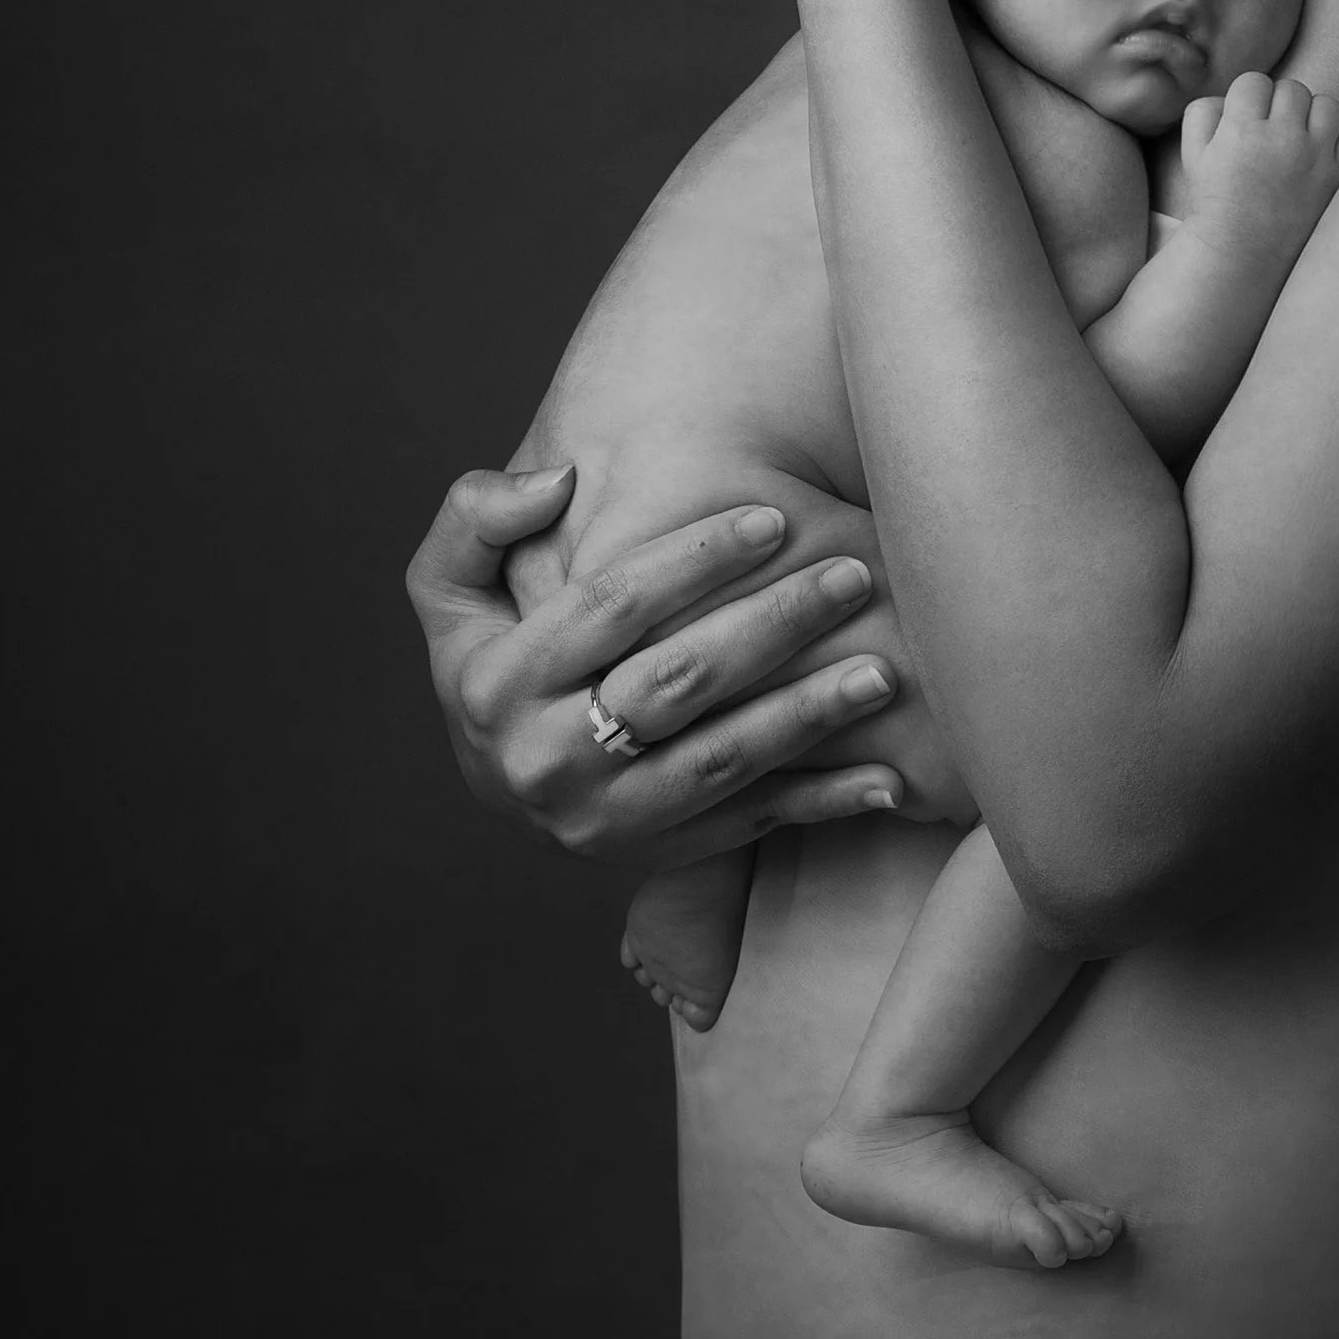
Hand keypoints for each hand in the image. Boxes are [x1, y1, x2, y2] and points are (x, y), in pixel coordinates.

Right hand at [408, 465, 912, 865]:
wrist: (498, 789)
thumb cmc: (492, 661)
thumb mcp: (449, 591)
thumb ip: (476, 521)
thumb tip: (556, 482)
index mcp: (498, 682)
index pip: (609, 607)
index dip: (694, 559)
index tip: (773, 516)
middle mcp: (547, 759)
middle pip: (677, 681)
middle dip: (773, 623)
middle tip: (851, 573)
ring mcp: (605, 818)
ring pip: (722, 760)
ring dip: (810, 714)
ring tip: (883, 669)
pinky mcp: (656, 856)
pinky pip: (750, 827)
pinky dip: (823, 803)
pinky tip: (889, 777)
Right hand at [1176, 74, 1338, 269]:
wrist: (1242, 256)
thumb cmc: (1215, 203)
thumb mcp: (1192, 155)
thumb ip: (1204, 112)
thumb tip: (1232, 95)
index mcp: (1242, 131)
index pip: (1254, 81)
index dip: (1248, 97)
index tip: (1246, 118)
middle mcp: (1282, 140)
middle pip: (1292, 89)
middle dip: (1279, 105)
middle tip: (1272, 131)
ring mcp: (1316, 159)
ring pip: (1327, 104)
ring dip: (1313, 115)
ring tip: (1301, 137)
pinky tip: (1324, 151)